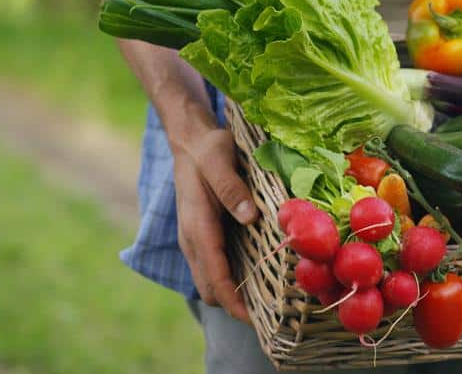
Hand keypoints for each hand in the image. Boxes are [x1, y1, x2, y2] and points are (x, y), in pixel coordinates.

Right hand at [173, 128, 258, 322]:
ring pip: (210, 281)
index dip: (234, 303)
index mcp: (197, 226)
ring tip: (267, 302)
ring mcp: (195, 239)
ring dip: (232, 296)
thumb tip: (249, 217)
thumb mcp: (219, 159)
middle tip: (271, 313)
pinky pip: (213, 267)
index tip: (256, 321)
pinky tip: (255, 275)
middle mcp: (192, 239)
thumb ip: (230, 187)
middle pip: (210, 288)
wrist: (189, 141)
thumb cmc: (207, 149)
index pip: (214, 276)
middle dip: (235, 306)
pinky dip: (229, 280)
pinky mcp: (201, 236)